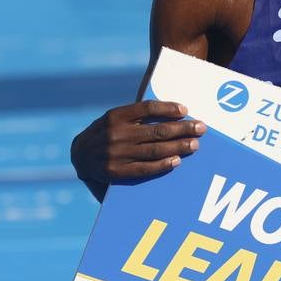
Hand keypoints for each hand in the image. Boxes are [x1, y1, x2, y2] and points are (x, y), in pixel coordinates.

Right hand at [71, 100, 204, 197]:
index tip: (186, 111)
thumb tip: (172, 112)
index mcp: (116, 116)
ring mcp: (116, 154)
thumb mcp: (115, 118)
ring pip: (154, 150)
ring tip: (195, 144)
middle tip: (201, 128)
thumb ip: (137, 115)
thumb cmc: (106, 133)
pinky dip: (163, 164)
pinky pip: (144, 168)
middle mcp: (115, 134)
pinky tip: (177, 160)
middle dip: (183, 129)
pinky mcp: (116, 172)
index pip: (147, 108)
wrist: (79, 156)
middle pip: (157, 130)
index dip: (168, 108)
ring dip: (178, 147)